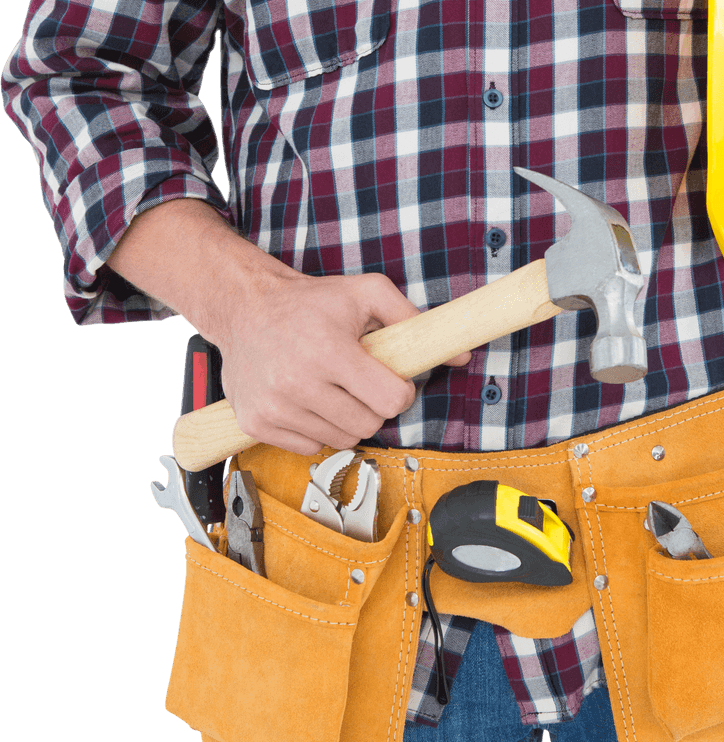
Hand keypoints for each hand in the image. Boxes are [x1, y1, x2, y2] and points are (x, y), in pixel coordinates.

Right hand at [216, 269, 468, 454]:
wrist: (244, 308)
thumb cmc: (310, 301)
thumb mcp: (367, 293)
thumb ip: (414, 320)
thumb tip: (460, 355)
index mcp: (328, 350)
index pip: (391, 402)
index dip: (399, 392)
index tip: (390, 380)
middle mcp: (297, 382)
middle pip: (369, 425)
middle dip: (374, 406)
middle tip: (361, 383)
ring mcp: (274, 407)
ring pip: (341, 440)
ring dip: (347, 419)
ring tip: (333, 388)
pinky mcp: (256, 424)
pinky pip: (310, 447)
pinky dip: (318, 430)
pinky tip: (308, 401)